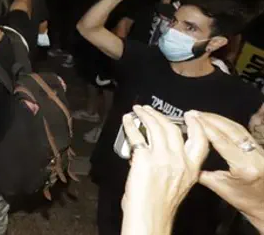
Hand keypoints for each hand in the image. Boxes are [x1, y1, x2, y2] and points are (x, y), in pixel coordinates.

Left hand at [121, 106, 208, 233]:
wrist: (149, 218)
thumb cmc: (159, 206)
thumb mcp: (178, 184)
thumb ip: (175, 166)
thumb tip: (160, 150)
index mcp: (192, 169)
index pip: (200, 140)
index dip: (196, 124)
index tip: (190, 115)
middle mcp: (179, 161)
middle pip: (173, 129)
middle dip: (160, 115)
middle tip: (150, 110)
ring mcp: (162, 158)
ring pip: (156, 127)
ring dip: (145, 115)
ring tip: (138, 110)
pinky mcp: (144, 158)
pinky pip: (137, 135)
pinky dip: (130, 125)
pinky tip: (127, 121)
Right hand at [196, 112, 263, 229]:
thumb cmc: (244, 201)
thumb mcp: (219, 187)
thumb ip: (202, 170)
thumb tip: (185, 155)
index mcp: (244, 167)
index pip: (221, 141)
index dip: (205, 127)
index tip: (190, 118)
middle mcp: (255, 156)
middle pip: (231, 129)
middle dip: (210, 119)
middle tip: (192, 113)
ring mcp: (260, 151)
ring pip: (238, 128)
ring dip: (218, 118)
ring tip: (201, 114)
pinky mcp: (260, 148)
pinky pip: (242, 131)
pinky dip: (227, 123)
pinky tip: (216, 120)